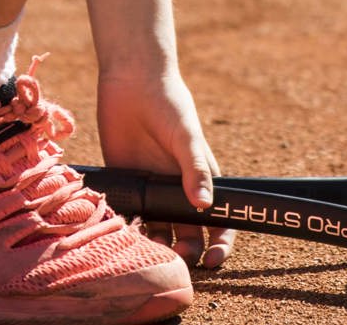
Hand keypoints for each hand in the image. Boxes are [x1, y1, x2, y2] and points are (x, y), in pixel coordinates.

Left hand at [96, 68, 234, 268]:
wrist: (132, 83)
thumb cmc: (170, 106)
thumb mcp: (186, 137)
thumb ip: (195, 170)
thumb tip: (205, 206)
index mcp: (202, 180)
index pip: (218, 222)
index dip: (219, 245)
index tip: (213, 262)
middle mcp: (179, 190)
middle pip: (188, 235)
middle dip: (186, 252)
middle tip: (175, 257)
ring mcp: (152, 190)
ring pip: (158, 231)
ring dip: (156, 245)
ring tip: (149, 250)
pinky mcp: (127, 184)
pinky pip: (131, 215)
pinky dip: (130, 228)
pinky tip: (127, 232)